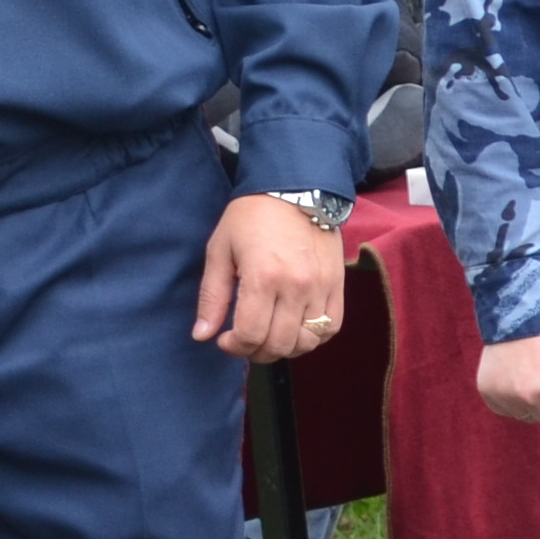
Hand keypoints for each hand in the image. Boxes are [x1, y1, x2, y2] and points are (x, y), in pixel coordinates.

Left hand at [192, 193, 347, 362]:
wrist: (296, 187)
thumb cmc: (251, 217)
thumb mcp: (220, 250)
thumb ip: (212, 296)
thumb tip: (202, 336)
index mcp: (263, 277)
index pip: (251, 335)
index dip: (234, 346)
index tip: (224, 338)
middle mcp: (296, 287)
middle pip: (279, 344)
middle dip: (256, 351)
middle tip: (244, 339)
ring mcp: (321, 287)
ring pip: (306, 342)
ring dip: (285, 348)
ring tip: (269, 335)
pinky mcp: (337, 285)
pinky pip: (331, 327)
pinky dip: (313, 337)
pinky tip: (295, 328)